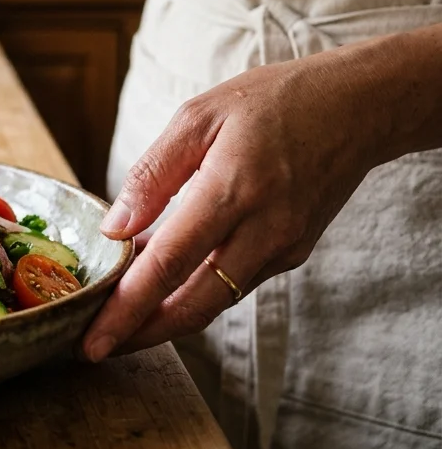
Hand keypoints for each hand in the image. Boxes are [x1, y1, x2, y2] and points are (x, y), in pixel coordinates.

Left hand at [80, 50, 391, 361]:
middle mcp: (263, 230)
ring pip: (214, 301)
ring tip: (117, 321)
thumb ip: (153, 173)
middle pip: (194, 305)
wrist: (356, 108)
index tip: (93, 339)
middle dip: (141, 333)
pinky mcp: (292, 253)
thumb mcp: (198, 117)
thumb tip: (113, 226)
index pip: (169, 265)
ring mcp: (282, 247)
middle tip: (95, 347)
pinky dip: (193, 289)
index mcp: (233, 190)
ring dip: (164, 318)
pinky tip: (159, 283)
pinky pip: (234, 282)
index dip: (128, 308)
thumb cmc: (271, 101)